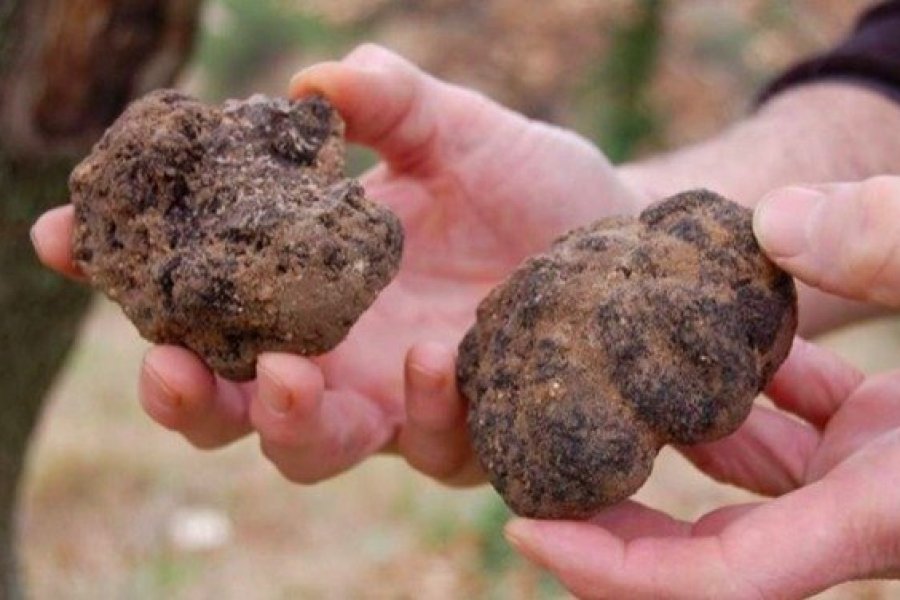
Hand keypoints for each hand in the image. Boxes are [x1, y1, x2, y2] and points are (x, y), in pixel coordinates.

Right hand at [31, 44, 639, 483]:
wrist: (618, 240)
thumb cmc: (530, 185)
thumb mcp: (459, 131)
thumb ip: (392, 105)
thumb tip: (320, 84)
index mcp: (309, 284)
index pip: (197, 290)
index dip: (122, 273)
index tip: (66, 237)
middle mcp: (340, 354)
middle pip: (229, 403)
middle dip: (182, 389)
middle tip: (162, 358)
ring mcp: (399, 403)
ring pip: (311, 448)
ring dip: (285, 422)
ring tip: (285, 373)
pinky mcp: (468, 433)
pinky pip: (429, 443)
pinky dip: (418, 407)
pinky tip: (430, 356)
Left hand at [503, 176, 899, 598]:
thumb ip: (897, 245)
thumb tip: (775, 222)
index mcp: (889, 511)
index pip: (723, 582)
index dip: (616, 571)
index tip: (522, 526)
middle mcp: (869, 513)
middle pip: (710, 550)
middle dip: (615, 519)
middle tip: (522, 461)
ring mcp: (876, 480)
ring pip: (744, 482)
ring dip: (671, 441)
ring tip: (590, 390)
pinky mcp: (887, 441)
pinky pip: (790, 430)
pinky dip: (744, 394)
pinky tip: (713, 341)